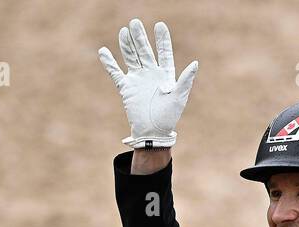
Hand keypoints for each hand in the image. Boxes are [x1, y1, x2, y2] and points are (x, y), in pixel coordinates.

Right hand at [98, 19, 197, 148]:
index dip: (162, 39)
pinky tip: (103, 51)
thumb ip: (186, 80)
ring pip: (131, 58)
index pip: (164, 52)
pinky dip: (109, 63)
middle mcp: (151, 74)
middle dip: (140, 37)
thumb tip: (195, 63)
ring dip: (127, 45)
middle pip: (144, 51)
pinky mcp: (126, 88)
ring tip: (124, 31)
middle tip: (135, 22)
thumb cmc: (169, 117)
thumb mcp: (179, 97)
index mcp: (165, 74)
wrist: (152, 133)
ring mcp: (138, 80)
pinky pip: (116, 73)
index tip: (159, 25)